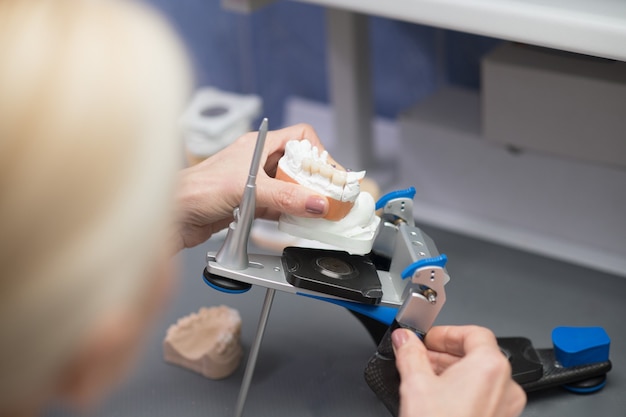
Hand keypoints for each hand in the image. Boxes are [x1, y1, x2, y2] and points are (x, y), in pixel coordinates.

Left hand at [174, 123, 329, 250]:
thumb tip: (317, 202)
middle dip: (314, 179)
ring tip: (317, 210)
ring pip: (289, 187)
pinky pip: (278, 206)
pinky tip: (297, 221)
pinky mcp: (248, 205)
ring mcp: (254, 183)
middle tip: (329, 194)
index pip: (299, 136)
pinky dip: (290, 214)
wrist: (174, 215)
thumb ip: (286, 197)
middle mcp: (256, 162)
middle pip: (297, 164)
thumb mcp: (250, 189)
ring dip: (302, 199)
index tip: (329, 172)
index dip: (317, 151)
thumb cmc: (196, 190)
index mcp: (257, 145)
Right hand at [393, 326, 525, 416]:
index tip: (426, 339)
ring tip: (423, 376)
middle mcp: (506, 386)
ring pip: (479, 376)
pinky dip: (461, 390)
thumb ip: (410, 354)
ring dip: (451, 372)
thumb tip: (405, 340)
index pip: (473, 333)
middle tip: (418, 355)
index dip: (445, 333)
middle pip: (477, 354)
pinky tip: (436, 397)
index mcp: (490, 367)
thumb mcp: (415, 384)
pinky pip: (482, 395)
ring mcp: (505, 407)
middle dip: (444, 353)